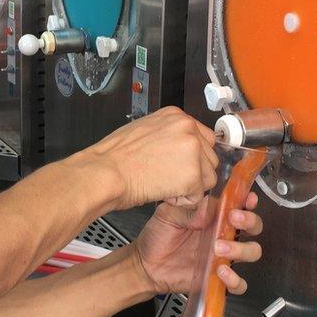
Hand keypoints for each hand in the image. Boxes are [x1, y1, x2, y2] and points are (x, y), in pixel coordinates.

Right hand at [77, 107, 218, 210]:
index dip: (192, 157)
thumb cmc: (115, 158)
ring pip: (208, 177)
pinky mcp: (193, 174)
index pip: (203, 138)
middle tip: (167, 177)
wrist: (106, 172)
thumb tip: (178, 150)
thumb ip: (167, 136)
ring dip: (189, 187)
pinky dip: (183, 200)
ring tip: (163, 184)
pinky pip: (198, 195)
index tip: (179, 166)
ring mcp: (193, 149)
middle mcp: (188, 127)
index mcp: (175, 115)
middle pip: (210, 157)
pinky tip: (163, 192)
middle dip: (194, 172)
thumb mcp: (143, 131)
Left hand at [130, 192, 262, 295]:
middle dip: (250, 221)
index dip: (249, 201)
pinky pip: (239, 283)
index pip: (240, 205)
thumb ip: (188, 210)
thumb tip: (207, 208)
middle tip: (233, 219)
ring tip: (218, 247)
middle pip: (254, 227)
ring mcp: (223, 257)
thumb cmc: (157, 236)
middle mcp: (223, 235)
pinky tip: (221, 272)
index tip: (249, 199)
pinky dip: (235, 279)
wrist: (146, 264)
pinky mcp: (218, 278)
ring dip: (241, 248)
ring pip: (251, 251)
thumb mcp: (168, 214)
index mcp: (213, 216)